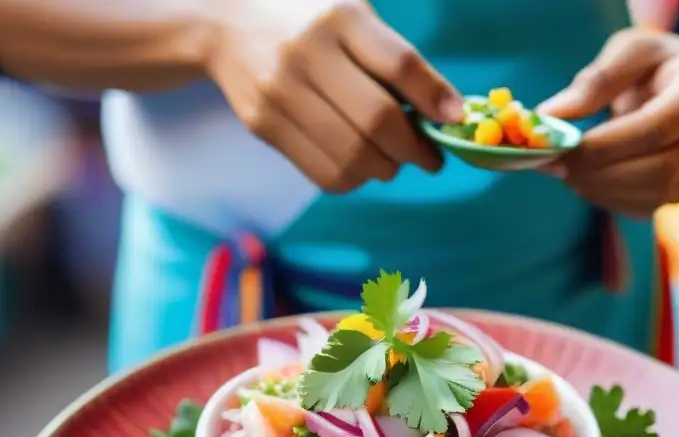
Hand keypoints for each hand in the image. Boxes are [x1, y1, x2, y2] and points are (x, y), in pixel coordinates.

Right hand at [206, 0, 463, 191]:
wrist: (225, 21)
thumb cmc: (309, 19)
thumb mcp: (351, 15)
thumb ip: (393, 59)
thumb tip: (444, 114)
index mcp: (339, 16)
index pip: (399, 64)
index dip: (434, 98)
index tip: (454, 118)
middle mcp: (307, 52)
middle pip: (377, 121)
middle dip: (415, 149)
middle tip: (430, 157)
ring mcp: (281, 91)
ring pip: (352, 156)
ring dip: (386, 169)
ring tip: (394, 161)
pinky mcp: (264, 124)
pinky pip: (323, 172)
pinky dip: (354, 179)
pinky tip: (361, 165)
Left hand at [538, 29, 678, 217]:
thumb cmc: (656, 65)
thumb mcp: (630, 50)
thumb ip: (596, 80)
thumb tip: (552, 115)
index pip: (657, 130)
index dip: (605, 146)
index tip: (562, 149)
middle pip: (658, 170)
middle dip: (600, 174)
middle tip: (557, 167)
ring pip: (652, 196)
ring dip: (600, 190)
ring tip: (568, 171)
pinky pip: (645, 208)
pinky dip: (608, 200)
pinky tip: (588, 181)